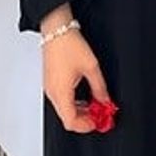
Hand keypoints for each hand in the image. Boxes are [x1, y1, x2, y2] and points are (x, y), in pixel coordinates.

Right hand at [41, 5, 110, 133]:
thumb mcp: (91, 67)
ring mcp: (50, 87)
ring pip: (64, 109)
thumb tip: (105, 101)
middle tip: (99, 114)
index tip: (99, 122)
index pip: (71, 122)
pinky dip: (74, 101)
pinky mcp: (51, 81)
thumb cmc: (68, 44)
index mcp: (61, 92)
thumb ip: (100, 87)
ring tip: (95, 104)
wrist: (56, 29)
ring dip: (80, 110)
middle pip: (67, 117)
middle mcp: (52, 92)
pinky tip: (85, 95)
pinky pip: (62, 99)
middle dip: (84, 119)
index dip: (86, 126)